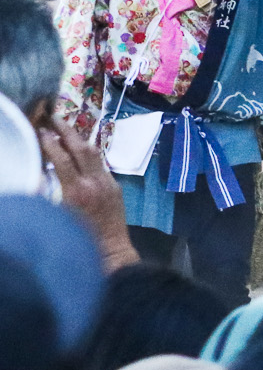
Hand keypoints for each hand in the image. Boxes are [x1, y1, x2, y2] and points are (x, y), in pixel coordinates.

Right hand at [38, 122, 138, 269]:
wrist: (110, 253)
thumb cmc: (77, 241)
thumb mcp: (56, 218)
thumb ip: (48, 194)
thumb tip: (39, 175)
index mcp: (76, 191)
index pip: (62, 158)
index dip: (50, 142)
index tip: (40, 130)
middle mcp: (94, 182)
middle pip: (81, 148)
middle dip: (66, 131)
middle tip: (53, 116)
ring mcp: (108, 183)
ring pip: (94, 153)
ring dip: (79, 139)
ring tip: (65, 128)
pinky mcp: (115, 186)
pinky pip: (101, 164)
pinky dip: (89, 154)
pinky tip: (80, 150)